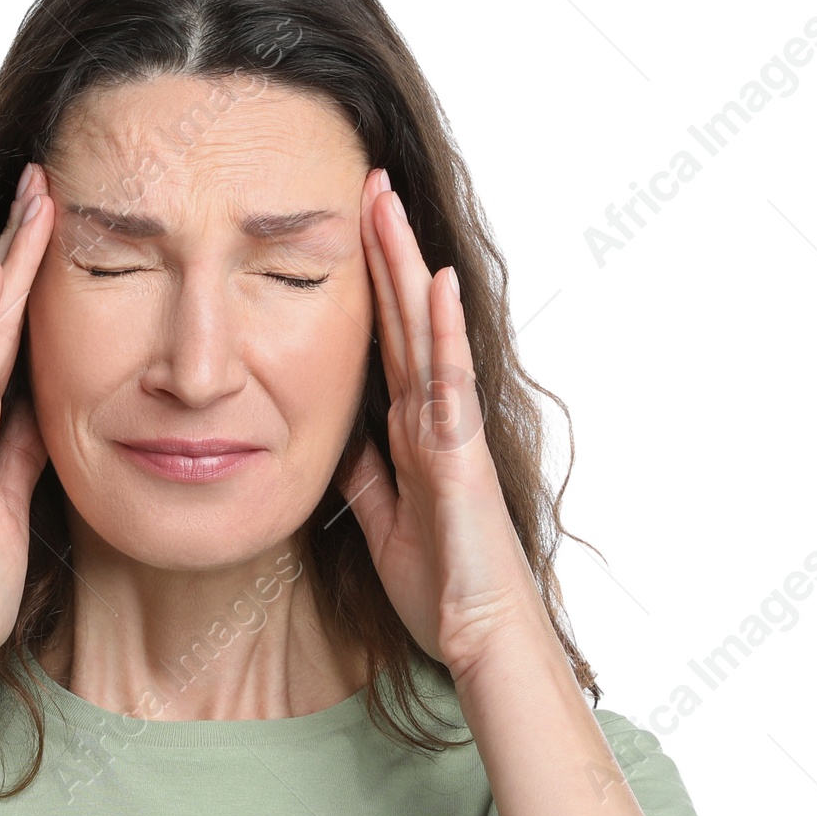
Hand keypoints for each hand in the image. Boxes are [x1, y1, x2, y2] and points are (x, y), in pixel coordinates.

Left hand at [336, 167, 549, 683]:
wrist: (477, 635)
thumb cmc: (442, 584)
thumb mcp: (379, 518)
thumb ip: (366, 472)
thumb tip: (339, 434)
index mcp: (408, 430)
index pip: (381, 340)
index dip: (365, 283)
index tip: (345, 225)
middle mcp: (431, 417)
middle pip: (401, 318)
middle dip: (382, 250)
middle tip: (364, 180)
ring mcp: (450, 430)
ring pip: (422, 333)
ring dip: (405, 267)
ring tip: (386, 202)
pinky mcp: (461, 455)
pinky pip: (447, 384)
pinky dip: (439, 333)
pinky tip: (432, 281)